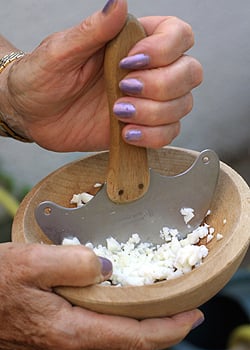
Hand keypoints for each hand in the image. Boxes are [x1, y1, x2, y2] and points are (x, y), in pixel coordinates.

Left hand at [0, 0, 201, 151]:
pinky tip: (126, 133)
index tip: (128, 62)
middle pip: (190, 72)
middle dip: (162, 85)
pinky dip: (153, 136)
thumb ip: (92, 30)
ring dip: (154, 113)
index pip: (179, 35)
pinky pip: (169, 133)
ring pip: (182, 105)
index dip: (165, 49)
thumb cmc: (42, 77)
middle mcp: (148, 70)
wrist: (33, 115)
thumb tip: (119, 2)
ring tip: (117, 113)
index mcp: (133, 42)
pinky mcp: (141, 127)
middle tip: (122, 89)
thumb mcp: (61, 51)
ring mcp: (147, 101)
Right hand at [0, 242, 203, 349]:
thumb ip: (73, 263)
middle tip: (187, 312)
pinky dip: (120, 327)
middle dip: (163, 330)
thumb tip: (106, 268)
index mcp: (67, 333)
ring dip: (143, 328)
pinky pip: (100, 340)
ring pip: (115, 345)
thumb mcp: (32, 261)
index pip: (133, 337)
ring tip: (163, 309)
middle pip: (129, 345)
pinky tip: (125, 310)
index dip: (169, 329)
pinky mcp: (56, 347)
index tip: (194, 315)